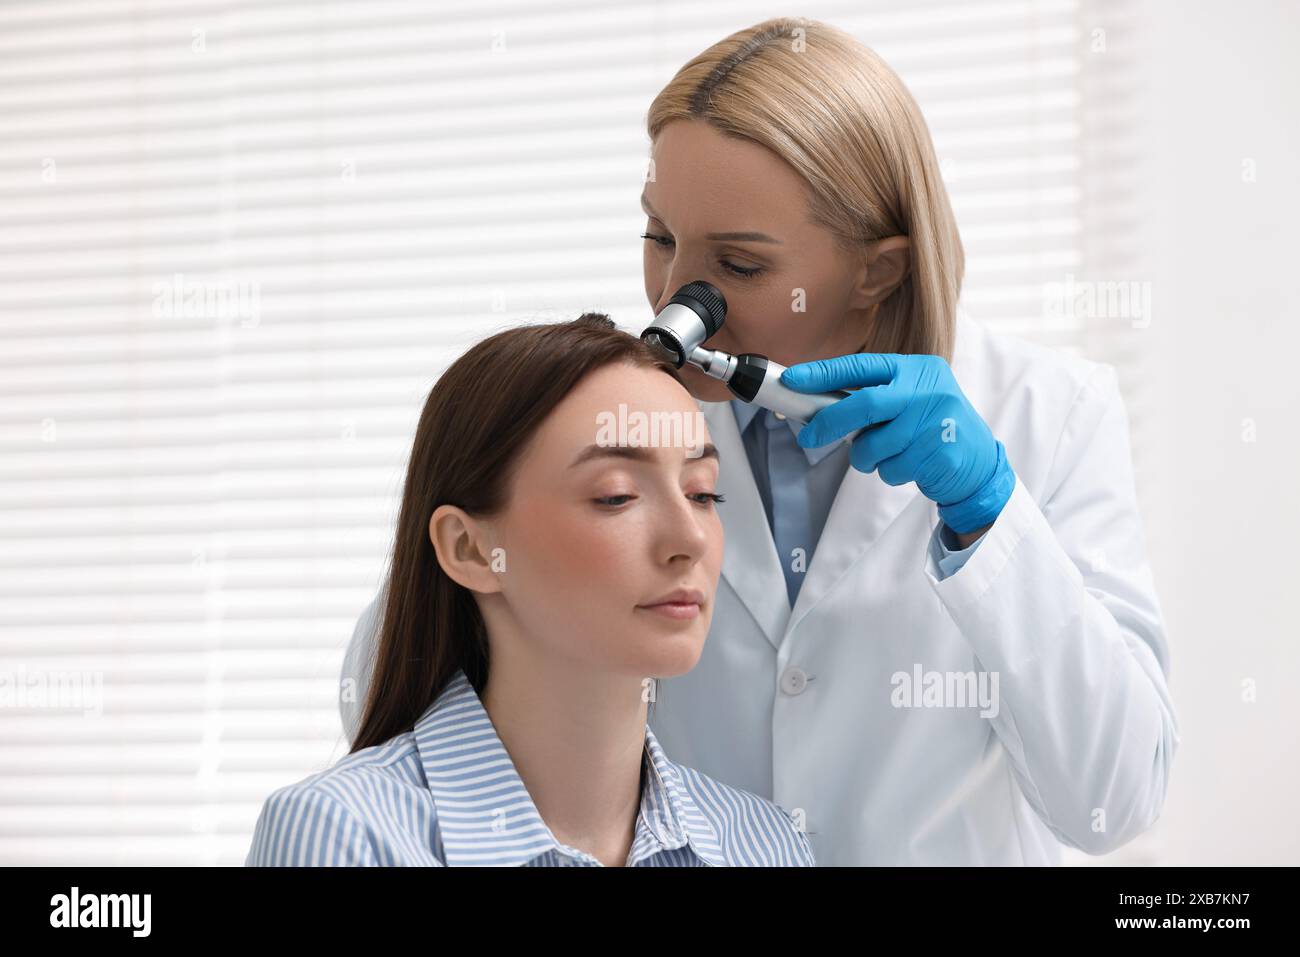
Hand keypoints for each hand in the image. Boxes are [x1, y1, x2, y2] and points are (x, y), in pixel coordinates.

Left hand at [780, 353, 1015, 533]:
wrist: (979, 464)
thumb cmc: (929, 430)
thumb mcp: (909, 400)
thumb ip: (872, 399)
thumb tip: (815, 409)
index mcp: (916, 368)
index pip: (862, 367)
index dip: (824, 373)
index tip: (793, 380)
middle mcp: (929, 389)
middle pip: (865, 404)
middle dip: (830, 422)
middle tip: (807, 437)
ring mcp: (936, 421)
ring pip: (874, 444)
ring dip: (865, 457)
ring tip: (883, 455)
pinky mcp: (940, 453)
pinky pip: (891, 469)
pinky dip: (889, 472)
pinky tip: (910, 466)